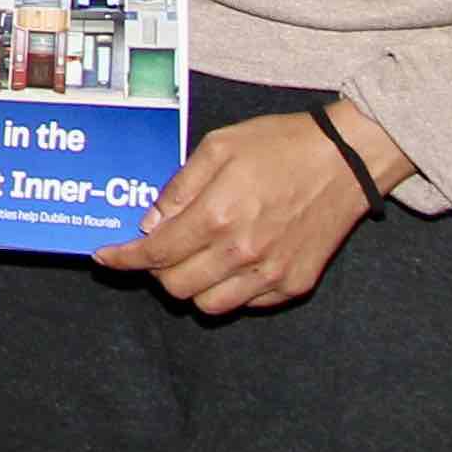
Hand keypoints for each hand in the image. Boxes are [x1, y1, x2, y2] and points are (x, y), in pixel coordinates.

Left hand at [100, 105, 404, 313]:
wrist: (346, 160)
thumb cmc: (278, 145)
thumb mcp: (217, 147)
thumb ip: (179, 188)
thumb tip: (150, 224)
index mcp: (218, 216)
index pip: (155, 254)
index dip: (123, 259)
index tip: (105, 259)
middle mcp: (243, 253)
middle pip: (177, 287)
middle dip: (156, 271)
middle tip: (158, 249)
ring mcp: (272, 274)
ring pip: (210, 306)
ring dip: (192, 286)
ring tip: (194, 257)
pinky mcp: (296, 284)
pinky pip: (247, 304)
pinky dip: (230, 289)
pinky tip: (231, 261)